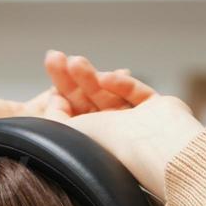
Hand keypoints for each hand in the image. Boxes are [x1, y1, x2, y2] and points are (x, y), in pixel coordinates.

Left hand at [40, 49, 205, 201]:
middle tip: (53, 56)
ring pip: (109, 93)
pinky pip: (137, 92)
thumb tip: (55, 98)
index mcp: (92, 143)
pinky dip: (121, 84)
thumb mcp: (65, 132)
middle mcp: (113, 134)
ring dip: (91, 76)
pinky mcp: (157, 109)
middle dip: (71, 77)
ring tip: (75, 61)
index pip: (73, 112)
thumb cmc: (107, 146)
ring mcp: (136, 122)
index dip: (60, 90)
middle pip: (88, 99)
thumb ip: (54, 116)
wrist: (151, 149)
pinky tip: (106, 77)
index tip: (49, 71)